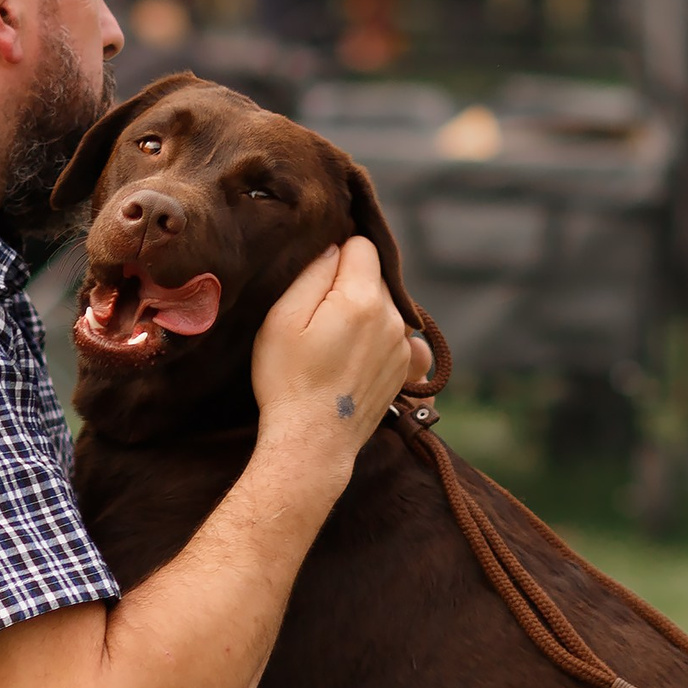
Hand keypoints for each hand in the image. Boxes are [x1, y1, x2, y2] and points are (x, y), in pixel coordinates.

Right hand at [250, 236, 418, 464]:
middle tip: (318, 316)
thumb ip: (312, 274)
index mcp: (362, 299)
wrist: (313, 442)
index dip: (335, 253)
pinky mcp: (405, 368)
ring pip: (384, 305)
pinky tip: (348, 360)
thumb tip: (333, 248)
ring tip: (333, 342)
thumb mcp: (282, 319)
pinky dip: (374, 337)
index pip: (361, 246)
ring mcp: (403, 345)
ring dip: (362, 312)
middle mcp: (392, 318)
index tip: (316, 278)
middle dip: (349, 283)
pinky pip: (392, 333)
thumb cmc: (288, 380)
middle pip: (374, 275)